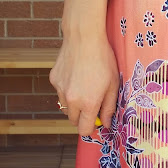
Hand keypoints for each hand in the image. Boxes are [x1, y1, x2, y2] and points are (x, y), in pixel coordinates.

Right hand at [49, 0, 118, 134]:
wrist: (84, 38)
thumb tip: (106, 123)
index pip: (84, 130)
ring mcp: (60, 90)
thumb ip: (109, 107)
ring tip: (84, 86)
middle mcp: (71, 100)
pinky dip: (67, 89)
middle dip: (82, 117)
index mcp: (88, 103)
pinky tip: (76, 75)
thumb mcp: (113, 84)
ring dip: (73, 104)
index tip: (96, 120)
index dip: (91, 127)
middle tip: (92, 103)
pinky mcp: (54, 79)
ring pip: (65, 107)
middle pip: (73, 121)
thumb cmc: (103, 60)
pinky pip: (60, 92)